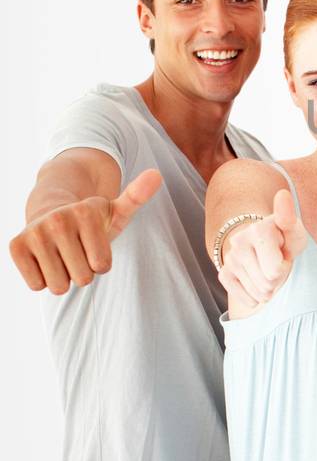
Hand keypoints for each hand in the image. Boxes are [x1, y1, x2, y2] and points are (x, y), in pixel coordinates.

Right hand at [9, 168, 162, 293]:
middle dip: (83, 271)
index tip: (94, 245)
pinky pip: (36, 285)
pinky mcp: (16, 246)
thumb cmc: (91, 222)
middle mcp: (57, 219)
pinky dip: (42, 279)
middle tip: (77, 251)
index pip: (102, 267)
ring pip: (58, 286)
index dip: (101, 263)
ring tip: (62, 255)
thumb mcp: (116, 210)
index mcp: (86, 212)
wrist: (51, 214)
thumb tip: (156, 174)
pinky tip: (45, 259)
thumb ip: (137, 196)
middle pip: (82, 278)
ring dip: (63, 277)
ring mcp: (34, 232)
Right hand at [218, 188, 307, 307]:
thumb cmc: (285, 238)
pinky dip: (256, 295)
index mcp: (258, 230)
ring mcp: (230, 258)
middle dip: (278, 277)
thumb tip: (282, 195)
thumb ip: (289, 217)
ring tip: (268, 268)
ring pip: (259, 293)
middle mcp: (239, 243)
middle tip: (277, 261)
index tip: (283, 253)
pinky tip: (258, 279)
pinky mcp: (224, 273)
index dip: (285, 266)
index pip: (275, 271)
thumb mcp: (293, 230)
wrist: (263, 242)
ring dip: (269, 286)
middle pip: (268, 284)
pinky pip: (246, 298)